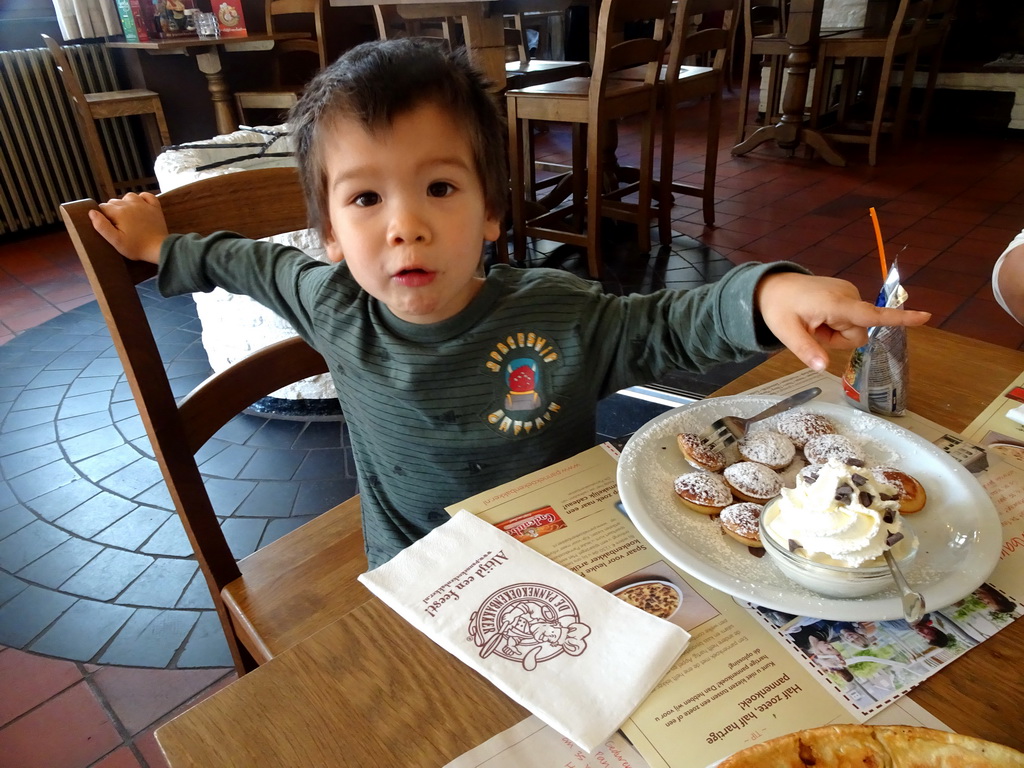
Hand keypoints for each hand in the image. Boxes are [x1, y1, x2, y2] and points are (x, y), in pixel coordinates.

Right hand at [88, 192, 167, 263]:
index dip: (102, 216)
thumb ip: (101, 226)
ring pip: (128, 196)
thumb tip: (92, 212)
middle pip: (114, 202)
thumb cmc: (136, 247)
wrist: (159, 248)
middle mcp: (131, 204)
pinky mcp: (155, 207)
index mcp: (119, 212)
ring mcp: (144, 204)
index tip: (107, 226)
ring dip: (125, 203)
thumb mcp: (115, 240)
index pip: (103, 207)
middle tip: (117, 225)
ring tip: (127, 216)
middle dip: (112, 211)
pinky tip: (140, 206)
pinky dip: (142, 198)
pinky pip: (146, 195)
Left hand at [755, 272, 930, 371]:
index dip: (898, 318)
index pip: (872, 315)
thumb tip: (822, 367)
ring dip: (836, 331)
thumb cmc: (778, 307)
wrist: (772, 285)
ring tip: (814, 321)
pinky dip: (836, 322)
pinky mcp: (847, 292)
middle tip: (813, 330)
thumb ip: (805, 350)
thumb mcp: (785, 332)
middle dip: (839, 339)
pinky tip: (818, 315)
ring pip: (855, 327)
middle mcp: (848, 295)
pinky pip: (850, 318)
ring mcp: (848, 292)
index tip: (926, 316)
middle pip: (859, 333)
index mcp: (836, 304)